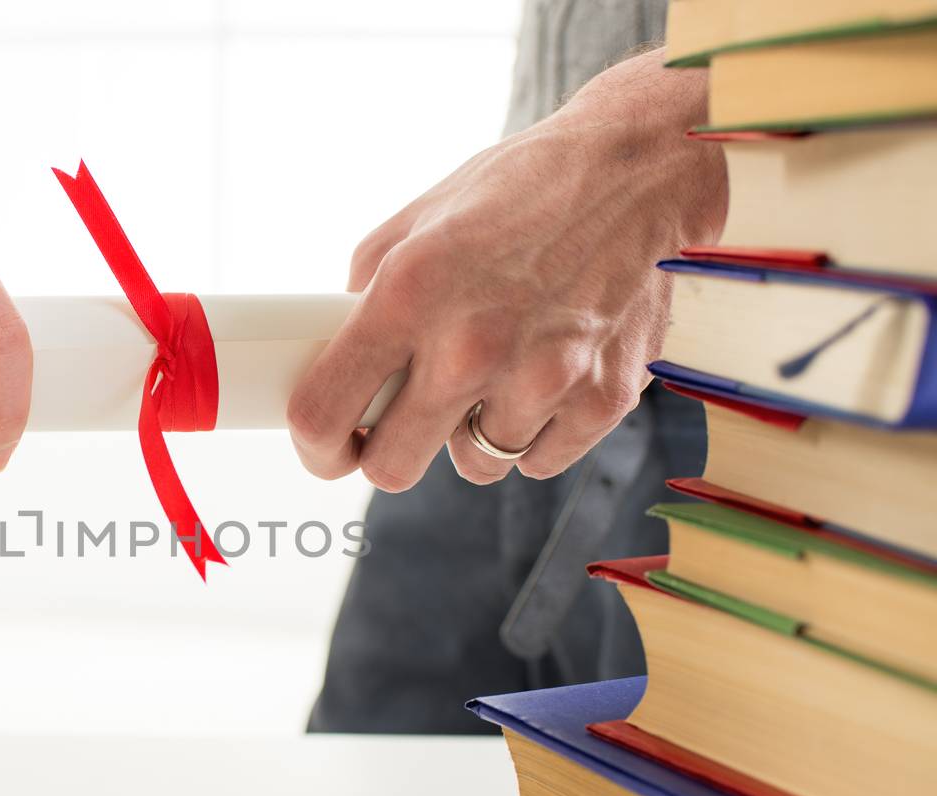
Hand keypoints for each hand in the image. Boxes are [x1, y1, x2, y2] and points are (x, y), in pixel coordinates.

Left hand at [287, 52, 724, 490]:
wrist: (636, 170)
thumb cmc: (515, 192)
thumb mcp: (412, 225)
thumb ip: (362, 301)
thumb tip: (332, 365)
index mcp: (406, 294)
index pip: (322, 414)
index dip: (316, 448)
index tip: (328, 449)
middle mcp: (471, 345)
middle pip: (392, 469)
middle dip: (390, 451)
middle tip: (405, 422)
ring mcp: (542, 378)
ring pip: (476, 465)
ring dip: (474, 434)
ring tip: (496, 372)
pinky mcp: (602, 399)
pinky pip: (540, 461)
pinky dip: (536, 432)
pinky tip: (545, 376)